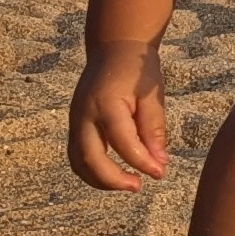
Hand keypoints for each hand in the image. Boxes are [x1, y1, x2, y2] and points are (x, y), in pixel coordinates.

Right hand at [70, 42, 169, 189]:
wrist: (113, 49)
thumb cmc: (136, 70)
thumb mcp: (151, 95)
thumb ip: (154, 129)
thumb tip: (159, 164)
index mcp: (106, 103)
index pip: (122, 141)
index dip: (141, 161)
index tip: (160, 173)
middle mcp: (84, 114)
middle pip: (89, 157)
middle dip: (112, 179)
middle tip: (138, 186)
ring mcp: (75, 121)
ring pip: (78, 162)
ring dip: (100, 180)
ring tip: (128, 183)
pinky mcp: (74, 126)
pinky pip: (77, 156)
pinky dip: (93, 171)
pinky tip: (115, 174)